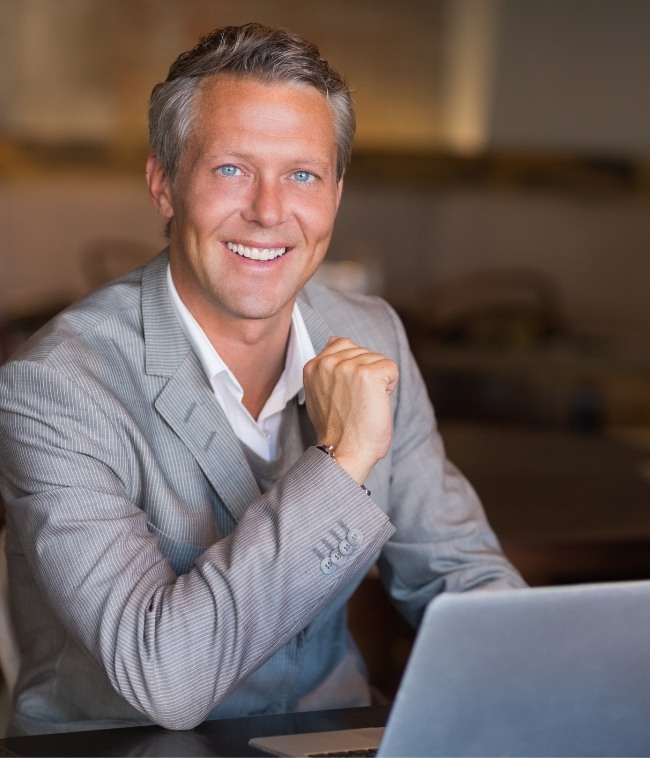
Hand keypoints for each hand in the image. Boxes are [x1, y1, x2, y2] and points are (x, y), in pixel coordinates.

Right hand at [303, 336, 398, 483]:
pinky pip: (391, 368)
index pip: (343, 345)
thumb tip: (335, 338)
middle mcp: (328, 363)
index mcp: (313, 366)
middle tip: (356, 403)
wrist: (343, 452)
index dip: (353, 370)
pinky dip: (390, 387)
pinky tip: (376, 403)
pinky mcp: (369, 374)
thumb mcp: (320, 392)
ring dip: (379, 383)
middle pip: (363, 352)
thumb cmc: (337, 428)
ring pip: (378, 360)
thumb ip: (327, 366)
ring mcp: (348, 367)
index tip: (346, 393)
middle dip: (366, 376)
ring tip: (364, 404)